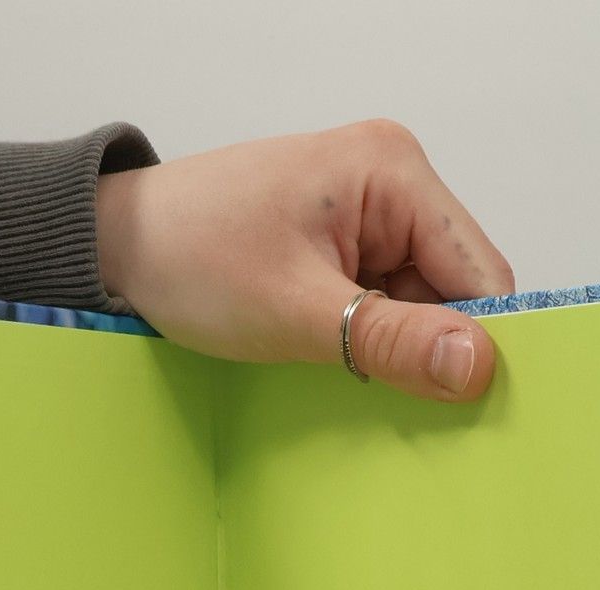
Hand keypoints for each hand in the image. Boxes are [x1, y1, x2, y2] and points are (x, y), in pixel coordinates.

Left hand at [96, 119, 514, 402]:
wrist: (117, 246)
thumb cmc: (190, 256)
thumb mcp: (296, 310)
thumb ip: (390, 340)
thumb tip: (477, 367)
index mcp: (394, 171)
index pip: (481, 273)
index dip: (480, 342)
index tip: (468, 409)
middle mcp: (394, 182)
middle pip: (457, 292)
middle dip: (433, 350)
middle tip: (397, 404)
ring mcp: (371, 215)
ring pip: (423, 307)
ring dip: (397, 353)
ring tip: (346, 377)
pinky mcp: (345, 247)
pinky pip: (387, 306)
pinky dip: (372, 345)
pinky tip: (339, 365)